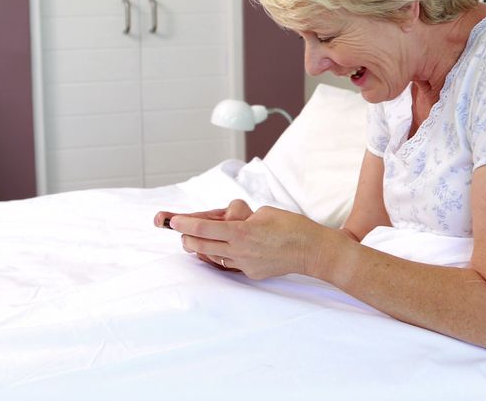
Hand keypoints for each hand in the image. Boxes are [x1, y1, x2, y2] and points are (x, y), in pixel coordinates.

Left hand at [165, 200, 340, 279]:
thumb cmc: (290, 226)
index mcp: (242, 232)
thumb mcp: (263, 212)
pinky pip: (229, 264)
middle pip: (202, 245)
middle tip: (182, 231)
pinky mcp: (252, 273)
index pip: (204, 228)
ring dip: (203, 248)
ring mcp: (245, 265)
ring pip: (213, 257)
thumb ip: (241, 218)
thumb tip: (227, 223)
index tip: (174, 220)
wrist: (311, 250)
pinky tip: (219, 250)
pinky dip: (221, 256)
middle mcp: (240, 251)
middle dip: (188, 237)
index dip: (185, 223)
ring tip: (196, 241)